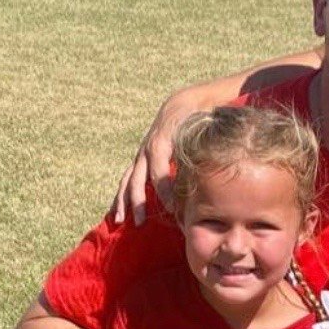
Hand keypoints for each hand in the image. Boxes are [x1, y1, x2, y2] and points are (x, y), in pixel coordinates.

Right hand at [109, 93, 195, 225]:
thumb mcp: (199, 130)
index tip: (173, 208)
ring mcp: (141, 155)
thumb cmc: (194, 119)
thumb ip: (202, 145)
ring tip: (119, 221)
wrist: (180, 105)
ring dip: (122, 201)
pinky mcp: (140, 160)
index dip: (164, 190)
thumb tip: (211, 165)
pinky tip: (117, 212)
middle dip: (138, 201)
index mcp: (160, 144)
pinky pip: (127, 179)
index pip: (159, 172)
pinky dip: (120, 195)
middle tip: (141, 223)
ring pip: (127, 180)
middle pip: (137, 179)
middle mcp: (146, 150)